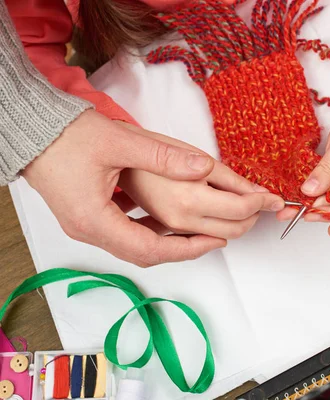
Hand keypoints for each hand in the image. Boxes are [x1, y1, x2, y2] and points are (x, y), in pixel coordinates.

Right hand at [23, 110, 264, 266]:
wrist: (31, 131)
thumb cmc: (65, 136)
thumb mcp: (121, 142)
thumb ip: (164, 156)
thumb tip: (203, 167)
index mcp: (95, 220)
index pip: (150, 249)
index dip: (187, 249)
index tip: (214, 241)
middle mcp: (88, 231)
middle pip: (143, 254)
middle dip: (181, 249)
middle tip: (212, 239)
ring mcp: (85, 226)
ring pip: (134, 246)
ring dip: (167, 242)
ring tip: (196, 232)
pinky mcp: (86, 216)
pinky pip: (124, 234)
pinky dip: (149, 231)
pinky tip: (165, 220)